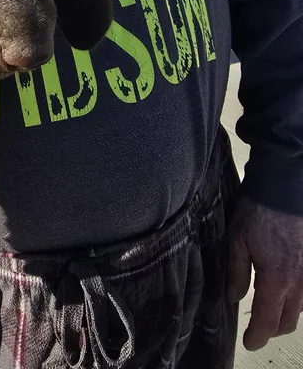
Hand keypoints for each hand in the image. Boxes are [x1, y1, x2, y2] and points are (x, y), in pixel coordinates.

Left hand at [227, 196, 302, 349]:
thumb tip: (233, 296)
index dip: (257, 336)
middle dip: (271, 329)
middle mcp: (298, 283)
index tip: (249, 343)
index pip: (267, 321)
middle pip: (288, 321)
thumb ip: (236, 271)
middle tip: (256, 327)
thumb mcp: (237, 238)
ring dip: (285, 315)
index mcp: (276, 280)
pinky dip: (296, 300)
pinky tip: (284, 290)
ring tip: (268, 308)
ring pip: (301, 310)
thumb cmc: (258, 211)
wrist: (285, 187)